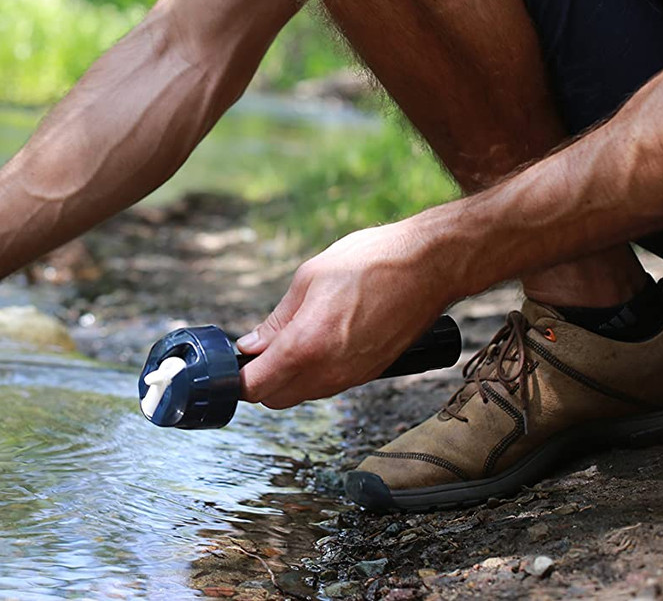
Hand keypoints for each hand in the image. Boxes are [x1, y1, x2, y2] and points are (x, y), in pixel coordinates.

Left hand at [237, 219, 456, 408]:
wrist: (429, 266)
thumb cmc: (372, 263)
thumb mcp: (309, 279)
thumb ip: (277, 320)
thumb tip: (252, 344)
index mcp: (306, 345)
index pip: (256, 386)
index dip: (238, 377)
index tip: (233, 363)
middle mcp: (329, 371)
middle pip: (276, 399)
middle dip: (260, 381)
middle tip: (258, 349)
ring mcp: (352, 377)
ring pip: (303, 395)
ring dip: (287, 378)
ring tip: (289, 340)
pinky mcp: (370, 374)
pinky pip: (328, 386)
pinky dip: (313, 374)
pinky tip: (317, 343)